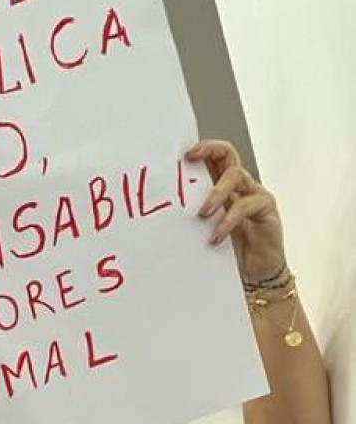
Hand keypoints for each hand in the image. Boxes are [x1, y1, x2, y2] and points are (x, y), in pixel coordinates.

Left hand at [188, 139, 285, 282]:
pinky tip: (216, 236)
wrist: (255, 274)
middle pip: (228, 155)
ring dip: (215, 193)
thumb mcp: (202, 232)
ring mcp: (253, 195)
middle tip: (190, 159)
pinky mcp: (265, 209)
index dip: (201, 149)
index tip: (182, 154)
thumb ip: (188, 220)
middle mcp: (239, 186)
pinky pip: (246, 206)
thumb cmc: (227, 252)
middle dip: (209, 150)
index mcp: (221, 188)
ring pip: (236, 176)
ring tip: (202, 214)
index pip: (214, 158)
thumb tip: (157, 217)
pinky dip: (228, 220)